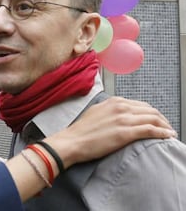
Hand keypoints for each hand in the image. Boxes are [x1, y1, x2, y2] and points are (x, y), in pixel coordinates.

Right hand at [44, 96, 176, 168]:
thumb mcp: (96, 112)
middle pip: (150, 110)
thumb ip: (110, 110)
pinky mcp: (125, 132)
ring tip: (170, 133)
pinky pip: (150, 130)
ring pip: (153, 119)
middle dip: (162, 119)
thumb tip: (121, 115)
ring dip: (165, 126)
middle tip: (167, 127)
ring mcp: (123, 119)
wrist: (73, 141)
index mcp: (114, 101)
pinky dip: (162, 132)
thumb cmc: (81, 130)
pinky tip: (168, 136)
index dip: (152, 113)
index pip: (141, 105)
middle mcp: (120, 107)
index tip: (157, 120)